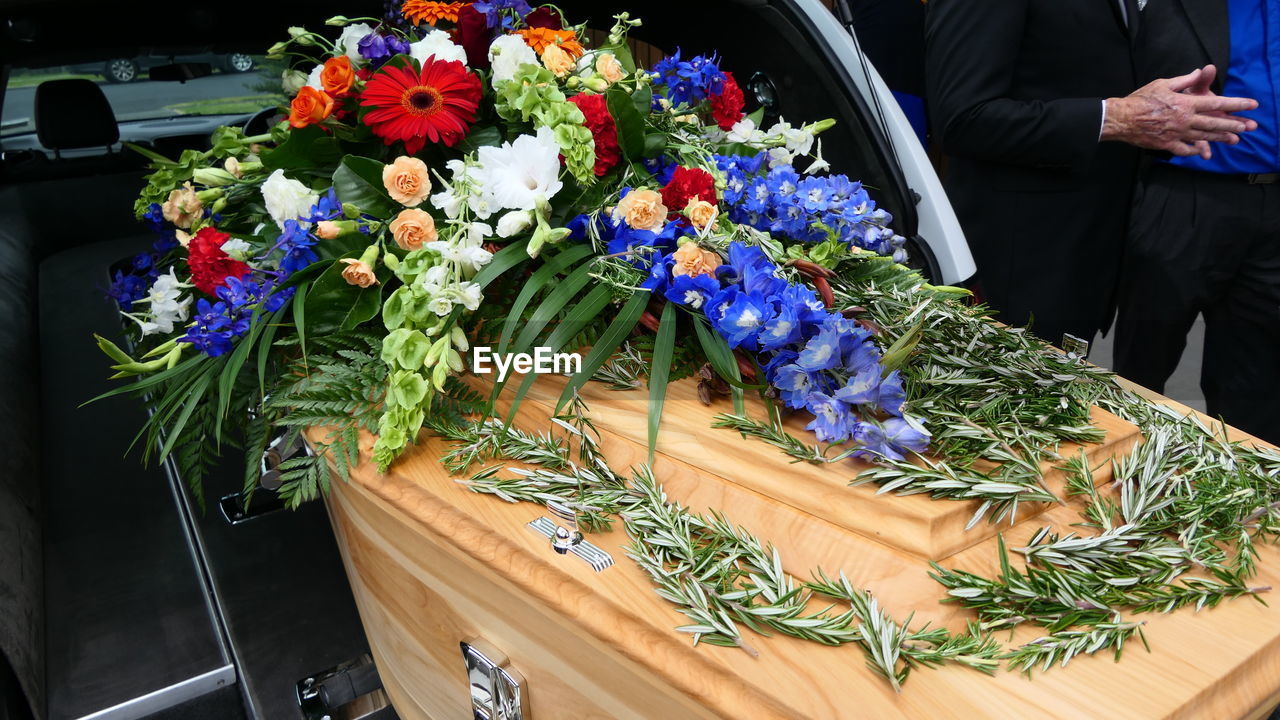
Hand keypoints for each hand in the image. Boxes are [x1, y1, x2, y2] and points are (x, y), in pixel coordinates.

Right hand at [1102, 66, 1258, 158]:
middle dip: (1234, 124)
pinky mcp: (1167, 144)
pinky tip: (1202, 151)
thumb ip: (1185, 80)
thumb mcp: (1163, 83)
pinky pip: (1185, 149)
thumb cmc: (1141, 99)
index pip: (1217, 103)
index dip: (1236, 104)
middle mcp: (1185, 119)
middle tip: (1248, 126)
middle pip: (1215, 122)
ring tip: (1234, 139)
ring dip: (1220, 138)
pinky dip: (1195, 150)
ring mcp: (1177, 133)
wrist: (1121, 118)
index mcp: (1186, 103)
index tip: (1251, 105)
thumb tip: (1199, 72)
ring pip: (1204, 136)